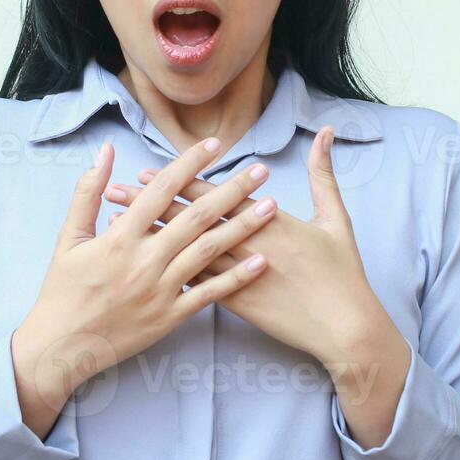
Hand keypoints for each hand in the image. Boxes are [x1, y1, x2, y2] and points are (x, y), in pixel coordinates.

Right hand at [15, 135, 276, 395]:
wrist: (61, 344)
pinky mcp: (169, 317)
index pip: (162, 191)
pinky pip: (208, 295)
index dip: (190, 165)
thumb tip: (106, 152)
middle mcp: (144, 260)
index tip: (215, 146)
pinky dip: (236, 279)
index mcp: (119, 237)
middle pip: (196, 217)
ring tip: (271, 206)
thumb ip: (88, 192)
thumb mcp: (69, 237)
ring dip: (242, 227)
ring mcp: (159, 290)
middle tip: (261, 170)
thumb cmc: (63, 289)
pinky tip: (261, 262)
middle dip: (232, 190)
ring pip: (208, 252)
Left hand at [115, 125, 400, 366]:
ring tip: (116, 226)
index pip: (213, 196)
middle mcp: (247, 244)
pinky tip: (140, 266)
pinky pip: (195, 285)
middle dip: (149, 203)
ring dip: (149, 236)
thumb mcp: (337, 219)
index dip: (178, 183)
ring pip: (184, 250)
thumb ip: (323, 174)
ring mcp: (238, 274)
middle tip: (115, 191)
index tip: (147, 172)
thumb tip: (325, 134)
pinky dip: (164, 273)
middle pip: (188, 219)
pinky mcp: (237, 303)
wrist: (345, 326)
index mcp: (268, 220)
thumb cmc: (342, 273)